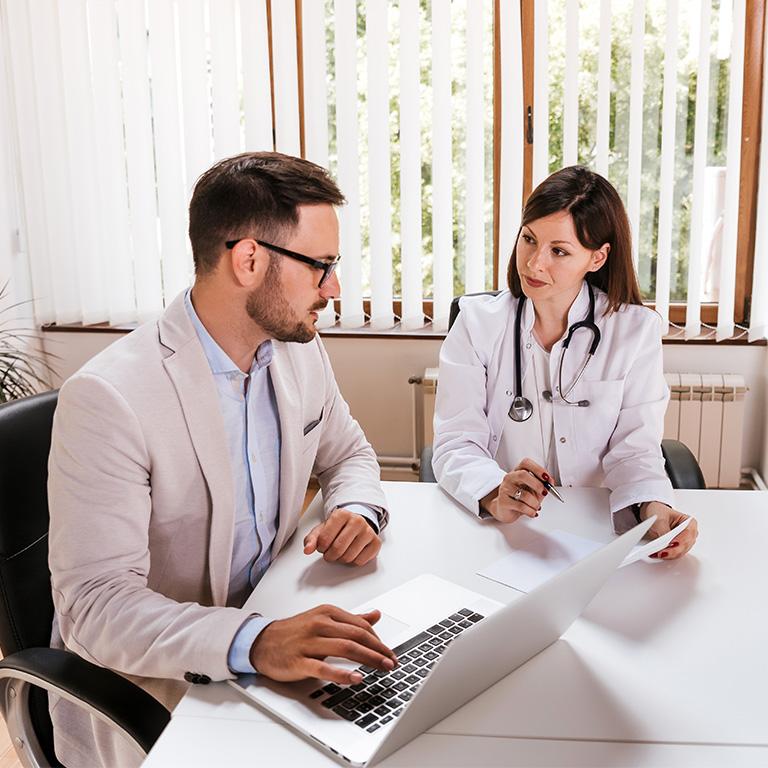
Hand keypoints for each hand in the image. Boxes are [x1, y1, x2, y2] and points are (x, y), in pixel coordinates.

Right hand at [249, 605, 396, 684]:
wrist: (262, 642)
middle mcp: (319, 624)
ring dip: (369, 659)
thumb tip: (376, 614)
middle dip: (379, 649)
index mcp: (327, 613)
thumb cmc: (294, 632)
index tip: (389, 652)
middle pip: (357, 635)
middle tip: (392, 661)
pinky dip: (343, 674)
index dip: (379, 639)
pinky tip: (356, 678)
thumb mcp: (323, 619)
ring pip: (346, 648)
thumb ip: (351, 619)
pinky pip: (324, 668)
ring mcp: (309, 642)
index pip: (361, 625)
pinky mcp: (299, 661)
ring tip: (383, 667)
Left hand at [303, 507, 380, 565]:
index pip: (325, 539)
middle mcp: (357, 520)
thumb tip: (307, 550)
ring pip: (349, 557)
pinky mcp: (376, 543)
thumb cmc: (338, 528)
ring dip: (341, 559)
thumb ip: (311, 540)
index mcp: (341, 514)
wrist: (356, 524)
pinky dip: (353, 561)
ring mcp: (368, 531)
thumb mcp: (321, 530)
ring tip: (341, 551)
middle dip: (330, 556)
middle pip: (338, 549)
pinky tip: (352, 552)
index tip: (322, 546)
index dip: (321, 547)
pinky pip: (360, 561)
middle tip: (330, 552)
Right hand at [480, 458, 549, 522]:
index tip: (547, 478)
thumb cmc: (520, 498)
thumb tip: (550, 482)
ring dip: (535, 503)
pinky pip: (521, 506)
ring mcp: (505, 489)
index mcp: (518, 471)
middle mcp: (510, 478)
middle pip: (523, 475)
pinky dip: (531, 511)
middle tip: (543, 492)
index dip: (538, 469)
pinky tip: (532, 512)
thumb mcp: (533, 489)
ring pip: (524, 495)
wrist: (504, 509)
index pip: (526, 463)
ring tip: (536, 507)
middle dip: (537, 485)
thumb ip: (543, 485)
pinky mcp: (503, 502)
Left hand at [641, 501, 697, 559]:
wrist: (652, 513)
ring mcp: (684, 542)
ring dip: (668, 555)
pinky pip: (673, 554)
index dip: (681, 541)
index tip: (672, 544)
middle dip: (673, 550)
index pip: (688, 534)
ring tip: (657, 554)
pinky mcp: (676, 548)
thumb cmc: (659, 512)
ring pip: (680, 552)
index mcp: (690, 523)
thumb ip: (664, 531)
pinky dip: (665, 555)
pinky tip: (657, 555)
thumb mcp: (660, 519)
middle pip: (685, 546)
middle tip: (661, 552)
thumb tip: (665, 543)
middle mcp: (690, 534)